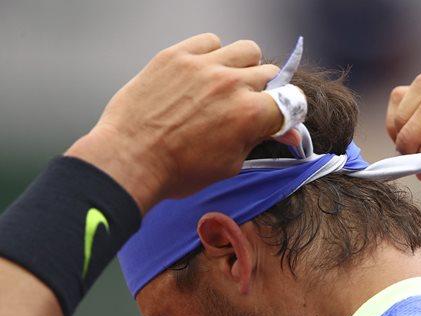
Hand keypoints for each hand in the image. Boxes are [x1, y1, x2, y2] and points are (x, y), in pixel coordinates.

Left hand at [66, 33, 285, 212]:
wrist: (128, 160)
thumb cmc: (176, 170)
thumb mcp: (230, 164)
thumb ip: (260, 140)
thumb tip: (286, 132)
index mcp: (250, 115)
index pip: (291, 101)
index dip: (288, 110)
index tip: (280, 114)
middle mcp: (231, 84)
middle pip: (270, 74)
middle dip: (263, 92)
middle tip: (246, 106)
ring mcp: (203, 65)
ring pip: (247, 50)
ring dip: (244, 66)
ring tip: (227, 83)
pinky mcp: (177, 55)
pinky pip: (210, 40)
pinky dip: (213, 54)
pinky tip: (202, 73)